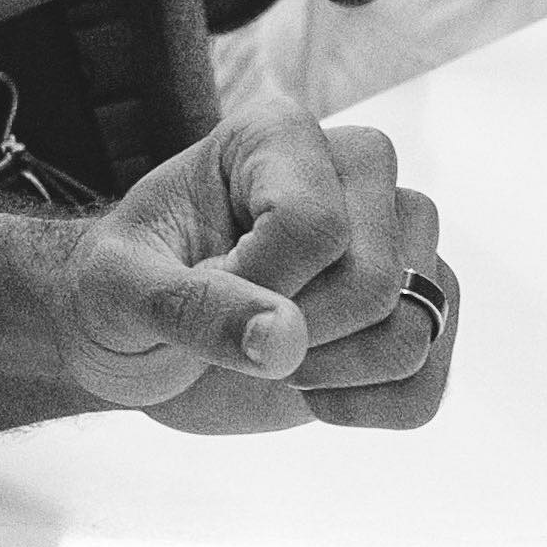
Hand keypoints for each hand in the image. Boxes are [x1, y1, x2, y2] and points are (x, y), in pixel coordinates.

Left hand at [38, 107, 453, 432]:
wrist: (136, 336)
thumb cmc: (122, 291)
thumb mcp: (120, 292)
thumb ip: (192, 306)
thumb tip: (284, 339)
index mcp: (278, 136)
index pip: (313, 225)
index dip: (253, 286)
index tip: (200, 287)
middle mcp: (357, 175)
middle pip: (373, 283)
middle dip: (291, 334)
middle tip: (234, 326)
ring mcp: (398, 243)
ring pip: (411, 331)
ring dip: (327, 372)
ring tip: (270, 352)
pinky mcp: (416, 311)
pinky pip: (426, 385)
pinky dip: (364, 410)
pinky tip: (311, 390)